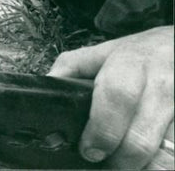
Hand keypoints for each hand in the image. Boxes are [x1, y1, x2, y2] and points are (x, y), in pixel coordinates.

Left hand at [48, 25, 173, 168]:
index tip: (89, 150)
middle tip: (106, 163)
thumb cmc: (139, 55)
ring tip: (128, 164)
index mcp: (130, 65)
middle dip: (121, 160)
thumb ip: (71, 67)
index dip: (101, 130)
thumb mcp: (103, 51)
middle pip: (141, 137)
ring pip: (166, 154)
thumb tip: (47, 84)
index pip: (116, 97)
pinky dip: (162, 163)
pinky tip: (148, 160)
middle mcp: (160, 86)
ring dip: (145, 166)